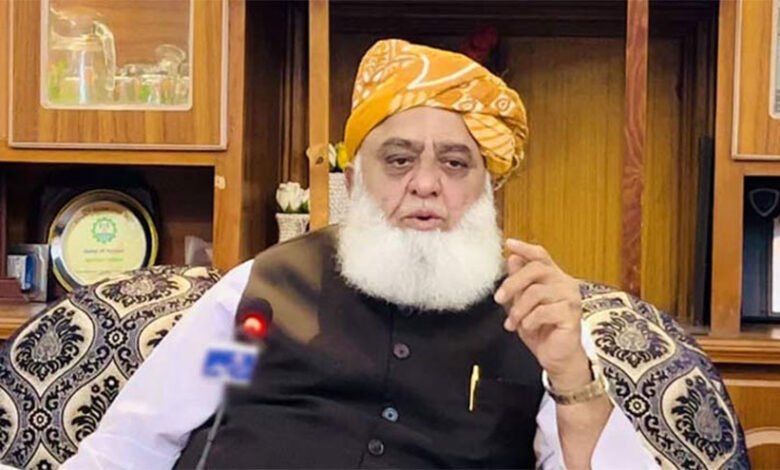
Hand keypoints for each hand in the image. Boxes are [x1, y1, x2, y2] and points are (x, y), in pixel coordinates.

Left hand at [493, 239, 589, 389]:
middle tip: (499, 298)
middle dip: (513, 283)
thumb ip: (519, 283)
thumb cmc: (541, 331)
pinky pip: (543, 311)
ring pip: (536, 292)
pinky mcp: (571, 315)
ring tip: (514, 322)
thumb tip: (512, 260)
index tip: (509, 245)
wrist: (556, 358)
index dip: (525, 249)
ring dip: (519, 309)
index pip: (541, 256)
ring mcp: (571, 299)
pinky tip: (528, 328)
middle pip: (536, 269)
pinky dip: (529, 320)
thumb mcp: (523, 305)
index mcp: (555, 278)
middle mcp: (566, 284)